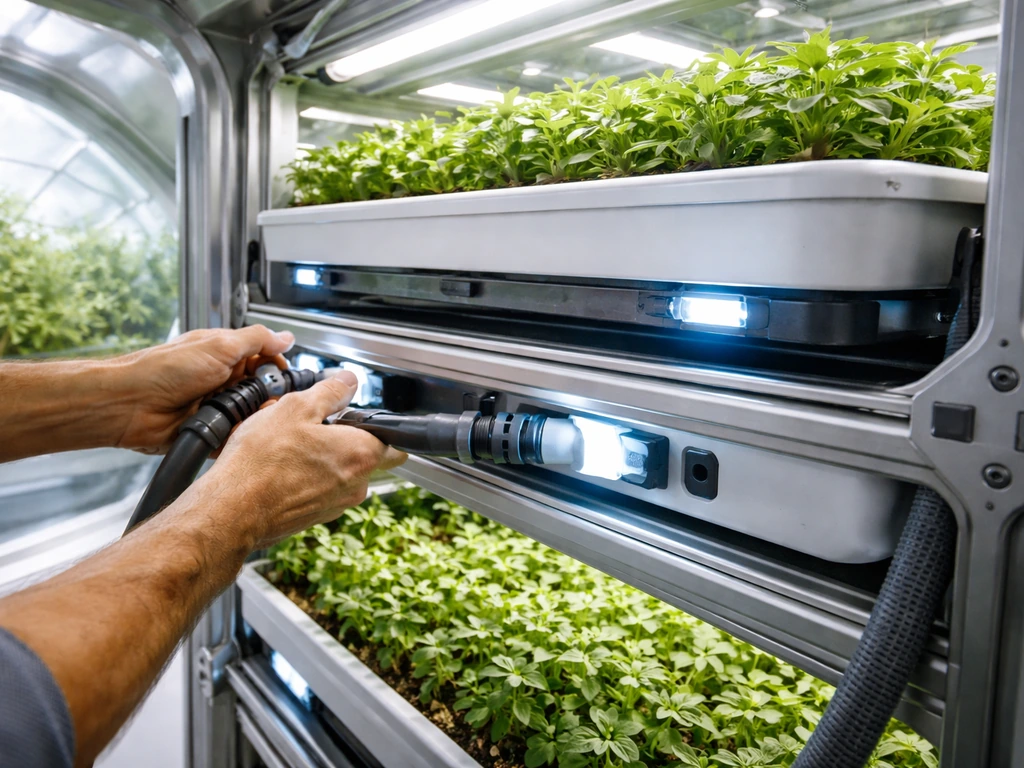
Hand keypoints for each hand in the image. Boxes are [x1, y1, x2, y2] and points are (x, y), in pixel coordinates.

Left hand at [112, 326, 295, 452]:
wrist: (128, 404)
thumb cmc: (163, 369)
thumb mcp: (218, 346)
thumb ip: (256, 340)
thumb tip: (286, 337)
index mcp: (226, 356)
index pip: (266, 363)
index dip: (278, 371)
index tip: (285, 380)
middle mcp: (222, 381)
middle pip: (263, 393)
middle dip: (268, 398)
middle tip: (265, 401)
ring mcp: (216, 408)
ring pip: (251, 417)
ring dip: (253, 419)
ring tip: (246, 417)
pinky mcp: (208, 432)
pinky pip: (234, 438)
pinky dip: (236, 437)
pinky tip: (233, 433)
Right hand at [193, 373, 406, 548]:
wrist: (231, 512)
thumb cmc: (261, 463)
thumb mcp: (295, 408)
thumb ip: (330, 392)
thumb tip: (348, 381)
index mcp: (361, 455)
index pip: (393, 439)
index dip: (372, 423)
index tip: (351, 415)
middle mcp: (356, 485)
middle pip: (365, 455)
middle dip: (343, 438)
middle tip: (311, 425)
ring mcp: (337, 504)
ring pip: (339, 471)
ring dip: (321, 456)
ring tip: (287, 445)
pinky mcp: (315, 516)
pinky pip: (320, 488)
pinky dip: (305, 475)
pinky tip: (279, 465)